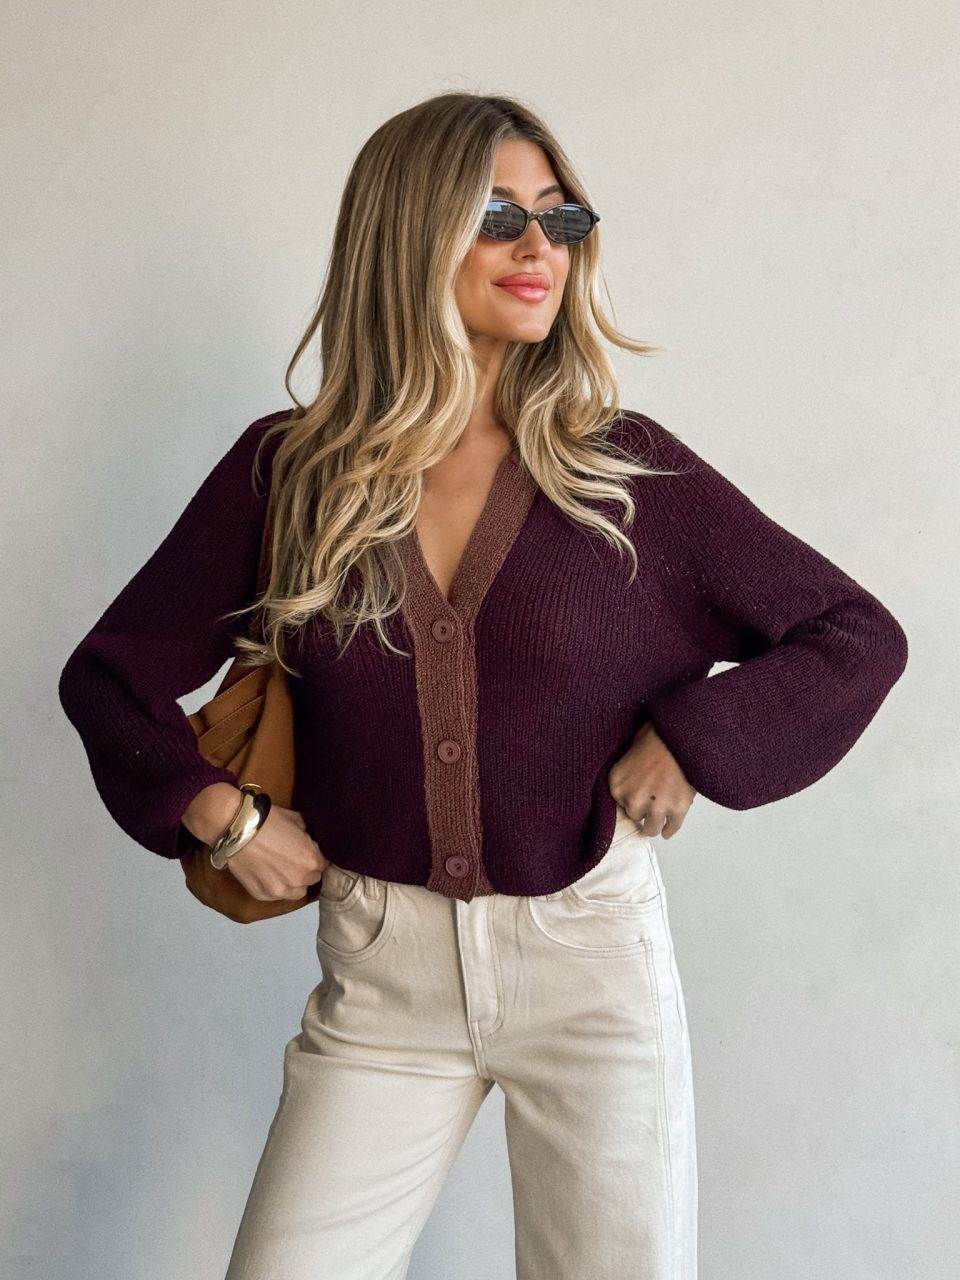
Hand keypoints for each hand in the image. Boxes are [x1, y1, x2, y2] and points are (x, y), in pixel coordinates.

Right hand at [225, 804, 329, 901]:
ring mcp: (281, 890)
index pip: (325, 864)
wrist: (237, 829)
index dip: (316, 856)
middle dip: (306, 869)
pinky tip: (266, 872)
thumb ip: (311, 832)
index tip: (306, 850)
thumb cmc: (269, 820)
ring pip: (297, 891)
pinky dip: (275, 886)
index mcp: (312, 860)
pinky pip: (277, 895)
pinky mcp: (263, 895)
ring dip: (293, 882)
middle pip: (312, 878)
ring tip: (281, 868)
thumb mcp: (298, 819)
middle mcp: (300, 879)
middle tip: (292, 857)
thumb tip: (316, 834)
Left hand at [608, 722, 696, 839]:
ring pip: (651, 828)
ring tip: (657, 824)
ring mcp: (655, 807)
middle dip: (643, 810)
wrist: (682, 736)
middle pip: (635, 815)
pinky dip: (670, 829)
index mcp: (617, 784)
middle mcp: (633, 799)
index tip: (637, 798)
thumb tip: (633, 776)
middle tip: (651, 803)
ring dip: (654, 825)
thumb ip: (629, 771)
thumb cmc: (658, 737)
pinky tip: (668, 829)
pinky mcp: (677, 810)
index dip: (631, 799)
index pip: (620, 803)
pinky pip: (671, 827)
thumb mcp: (631, 749)